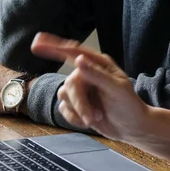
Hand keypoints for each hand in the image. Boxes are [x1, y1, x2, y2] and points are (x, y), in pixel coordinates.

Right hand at [31, 32, 149, 140]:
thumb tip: (79, 60)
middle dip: (80, 102)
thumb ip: (97, 75)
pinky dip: (74, 118)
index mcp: (99, 64)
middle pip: (70, 83)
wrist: (132, 128)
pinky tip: (89, 122)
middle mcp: (88, 74)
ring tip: (96, 118)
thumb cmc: (129, 106)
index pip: (75, 52)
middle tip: (94, 116)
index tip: (37, 42)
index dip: (54, 46)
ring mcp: (81, 89)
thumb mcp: (117, 89)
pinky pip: (63, 108)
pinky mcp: (76, 104)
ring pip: (64, 95)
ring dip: (79, 111)